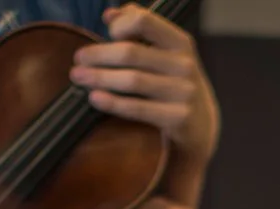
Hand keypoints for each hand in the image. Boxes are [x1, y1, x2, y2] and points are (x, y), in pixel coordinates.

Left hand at [69, 5, 220, 168]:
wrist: (200, 124)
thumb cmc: (173, 82)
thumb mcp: (165, 53)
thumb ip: (140, 29)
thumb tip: (110, 14)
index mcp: (180, 42)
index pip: (144, 22)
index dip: (120, 26)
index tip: (107, 35)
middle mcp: (184, 64)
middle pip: (131, 53)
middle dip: (99, 54)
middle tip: (78, 59)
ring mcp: (183, 92)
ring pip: (132, 80)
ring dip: (99, 77)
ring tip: (79, 77)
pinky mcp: (178, 117)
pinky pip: (138, 108)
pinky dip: (113, 103)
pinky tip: (95, 98)